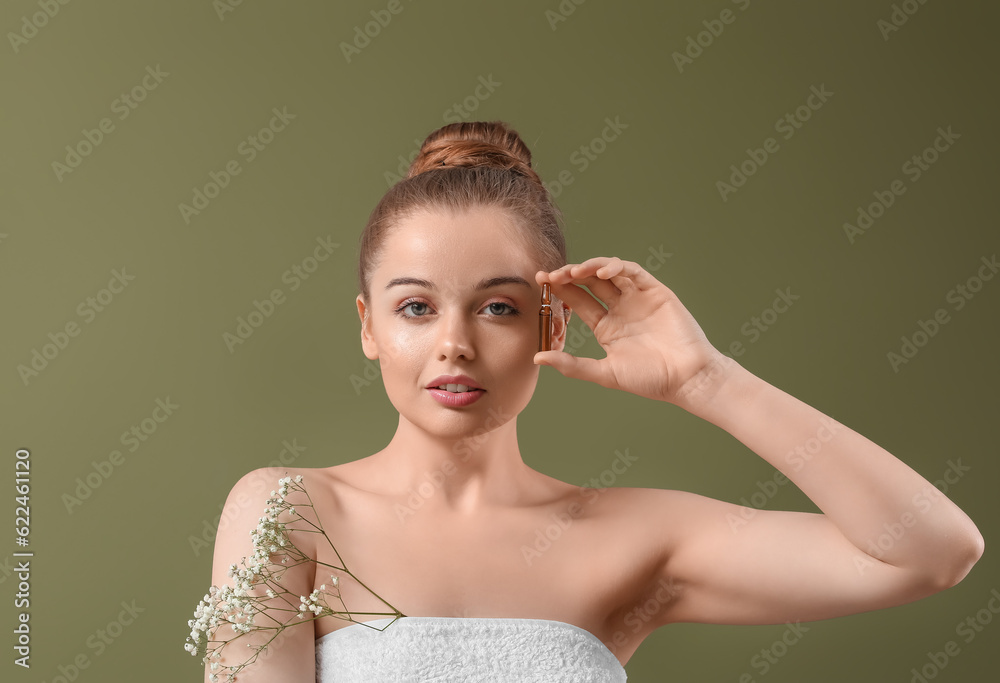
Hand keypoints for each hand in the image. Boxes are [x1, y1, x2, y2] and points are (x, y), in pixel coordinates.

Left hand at [535, 257, 728, 407]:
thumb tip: (537, 358)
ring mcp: (637, 298)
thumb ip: (572, 365)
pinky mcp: (655, 292)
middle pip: (590, 283)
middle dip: (570, 275)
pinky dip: (617, 267)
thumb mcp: (604, 373)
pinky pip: (633, 273)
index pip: (578, 301)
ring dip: (590, 267)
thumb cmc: (649, 380)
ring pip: (610, 272)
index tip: (541, 281)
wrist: (686, 378)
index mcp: (606, 326)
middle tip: (552, 275)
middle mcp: (620, 309)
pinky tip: (602, 273)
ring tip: (574, 272)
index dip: (560, 290)